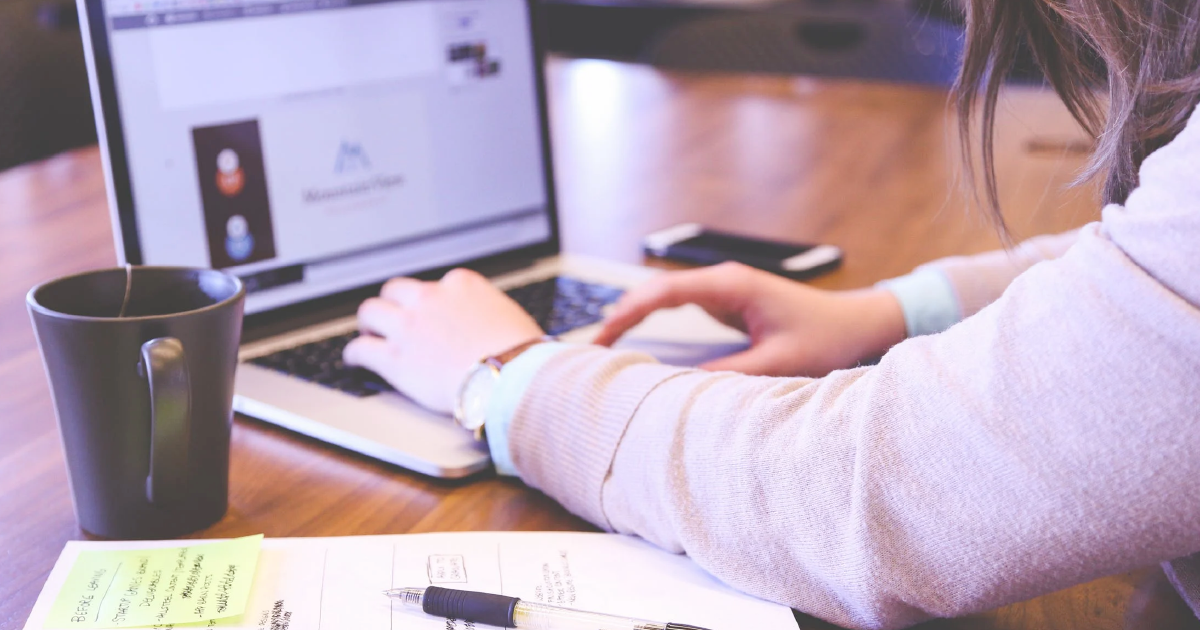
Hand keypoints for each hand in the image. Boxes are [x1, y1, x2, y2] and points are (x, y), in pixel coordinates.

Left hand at [343, 268, 543, 413]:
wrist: (511, 377)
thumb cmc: (521, 353)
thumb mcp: (509, 316)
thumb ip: (488, 312)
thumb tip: (490, 324)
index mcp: (461, 284)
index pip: (435, 284)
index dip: (429, 301)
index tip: (429, 313)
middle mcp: (430, 298)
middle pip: (395, 290)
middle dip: (393, 304)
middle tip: (392, 318)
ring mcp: (409, 326)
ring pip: (371, 312)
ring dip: (369, 323)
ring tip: (369, 334)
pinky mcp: (395, 358)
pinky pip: (361, 349)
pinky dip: (355, 354)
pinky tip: (355, 360)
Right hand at [593, 262, 905, 376]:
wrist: (858, 324)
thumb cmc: (827, 338)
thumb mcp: (779, 362)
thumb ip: (730, 374)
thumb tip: (681, 387)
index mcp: (732, 286)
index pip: (665, 292)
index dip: (629, 312)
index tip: (602, 336)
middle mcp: (723, 281)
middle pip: (656, 290)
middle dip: (621, 314)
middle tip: (591, 347)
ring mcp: (724, 290)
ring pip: (665, 297)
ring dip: (634, 316)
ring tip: (603, 345)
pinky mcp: (728, 303)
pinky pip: (680, 307)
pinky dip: (654, 320)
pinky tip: (635, 338)